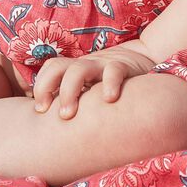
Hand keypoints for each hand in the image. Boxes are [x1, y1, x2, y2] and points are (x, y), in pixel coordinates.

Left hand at [32, 42, 155, 119]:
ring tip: (68, 114)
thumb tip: (51, 128)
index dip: (40, 85)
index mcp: (76, 70)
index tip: (40, 109)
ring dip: (69, 91)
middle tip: (48, 112)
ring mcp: (103, 65)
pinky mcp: (123, 66)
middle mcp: (86, 67)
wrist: (146, 58)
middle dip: (46, 88)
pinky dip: (110, 83)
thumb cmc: (114, 83)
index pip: (50, 68)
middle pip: (57, 67)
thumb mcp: (93, 88)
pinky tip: (109, 99)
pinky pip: (114, 71)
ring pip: (79, 69)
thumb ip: (77, 99)